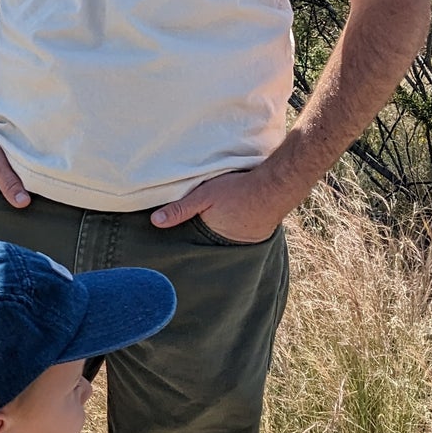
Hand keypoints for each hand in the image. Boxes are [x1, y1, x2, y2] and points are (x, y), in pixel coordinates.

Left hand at [150, 167, 286, 237]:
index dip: (191, 237)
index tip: (185, 235)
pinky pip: (246, 235)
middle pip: (213, 242)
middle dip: (208, 237)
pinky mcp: (261, 236)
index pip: (196, 242)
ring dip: (227, 232)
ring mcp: (248, 243)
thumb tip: (155, 222)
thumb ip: (180, 209)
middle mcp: (230, 246)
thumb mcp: (203, 196)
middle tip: (206, 225)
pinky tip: (241, 219)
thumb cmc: (237, 190)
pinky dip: (242, 229)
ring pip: (230, 239)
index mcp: (213, 238)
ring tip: (224, 221)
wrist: (276, 186)